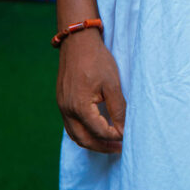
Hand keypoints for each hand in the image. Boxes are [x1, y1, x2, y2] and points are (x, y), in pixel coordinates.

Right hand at [56, 28, 126, 153]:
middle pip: (84, 139)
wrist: (78, 41)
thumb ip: (118, 108)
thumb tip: (123, 129)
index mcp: (80, 107)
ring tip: (108, 143)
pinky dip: (83, 132)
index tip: (128, 135)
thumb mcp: (112, 84)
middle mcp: (67, 110)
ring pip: (75, 135)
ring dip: (91, 142)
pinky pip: (70, 125)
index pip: (100, 131)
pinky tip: (95, 130)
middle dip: (102, 147)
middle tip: (119, 149)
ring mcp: (62, 106)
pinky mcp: (61, 101)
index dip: (115, 136)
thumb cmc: (97, 60)